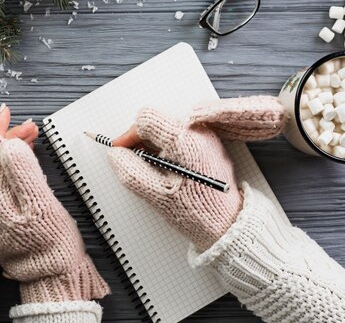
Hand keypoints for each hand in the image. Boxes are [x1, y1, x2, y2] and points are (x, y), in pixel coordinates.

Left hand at [0, 104, 109, 303]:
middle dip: (10, 137)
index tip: (9, 112)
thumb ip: (24, 174)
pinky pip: (4, 180)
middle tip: (32, 126)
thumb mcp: (41, 205)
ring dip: (13, 149)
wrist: (53, 275)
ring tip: (31, 136)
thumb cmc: (52, 243)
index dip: (1, 129)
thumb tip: (10, 145)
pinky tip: (26, 159)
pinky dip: (15, 164)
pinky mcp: (4, 214)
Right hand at [108, 96, 286, 249]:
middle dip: (140, 141)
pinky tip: (167, 171)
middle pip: (157, 121)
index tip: (120, 151)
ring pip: (167, 128)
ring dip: (153, 146)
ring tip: (153, 172)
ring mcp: (205, 137)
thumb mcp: (157, 196)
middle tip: (135, 164)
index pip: (147, 119)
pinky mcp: (208, 144)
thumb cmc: (198, 213)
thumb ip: (131, 172)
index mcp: (186, 141)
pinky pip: (179, 137)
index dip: (128, 135)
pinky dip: (166, 149)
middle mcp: (198, 132)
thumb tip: (115, 155)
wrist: (229, 225)